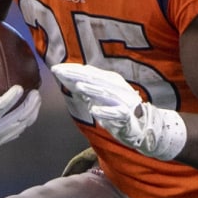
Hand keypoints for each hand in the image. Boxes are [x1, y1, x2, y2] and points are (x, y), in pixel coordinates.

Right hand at [0, 57, 40, 165]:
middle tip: (36, 93)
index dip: (8, 101)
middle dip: (27, 109)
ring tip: (36, 100)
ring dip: (28, 116)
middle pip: (12, 125)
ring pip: (15, 132)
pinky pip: (11, 135)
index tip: (19, 88)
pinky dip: (20, 122)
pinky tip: (26, 111)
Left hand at [51, 63, 185, 160]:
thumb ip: (87, 89)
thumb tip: (69, 78)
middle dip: (77, 75)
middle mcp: (118, 88)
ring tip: (78, 86)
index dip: (73, 70)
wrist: (141, 128)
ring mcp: (124, 102)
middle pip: (96, 80)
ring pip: (107, 94)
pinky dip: (106, 112)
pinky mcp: (128, 116)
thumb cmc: (118, 112)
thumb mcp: (100, 99)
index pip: (90, 73)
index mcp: (111, 82)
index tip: (55, 68)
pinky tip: (94, 111)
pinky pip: (117, 113)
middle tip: (60, 72)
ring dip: (93, 90)